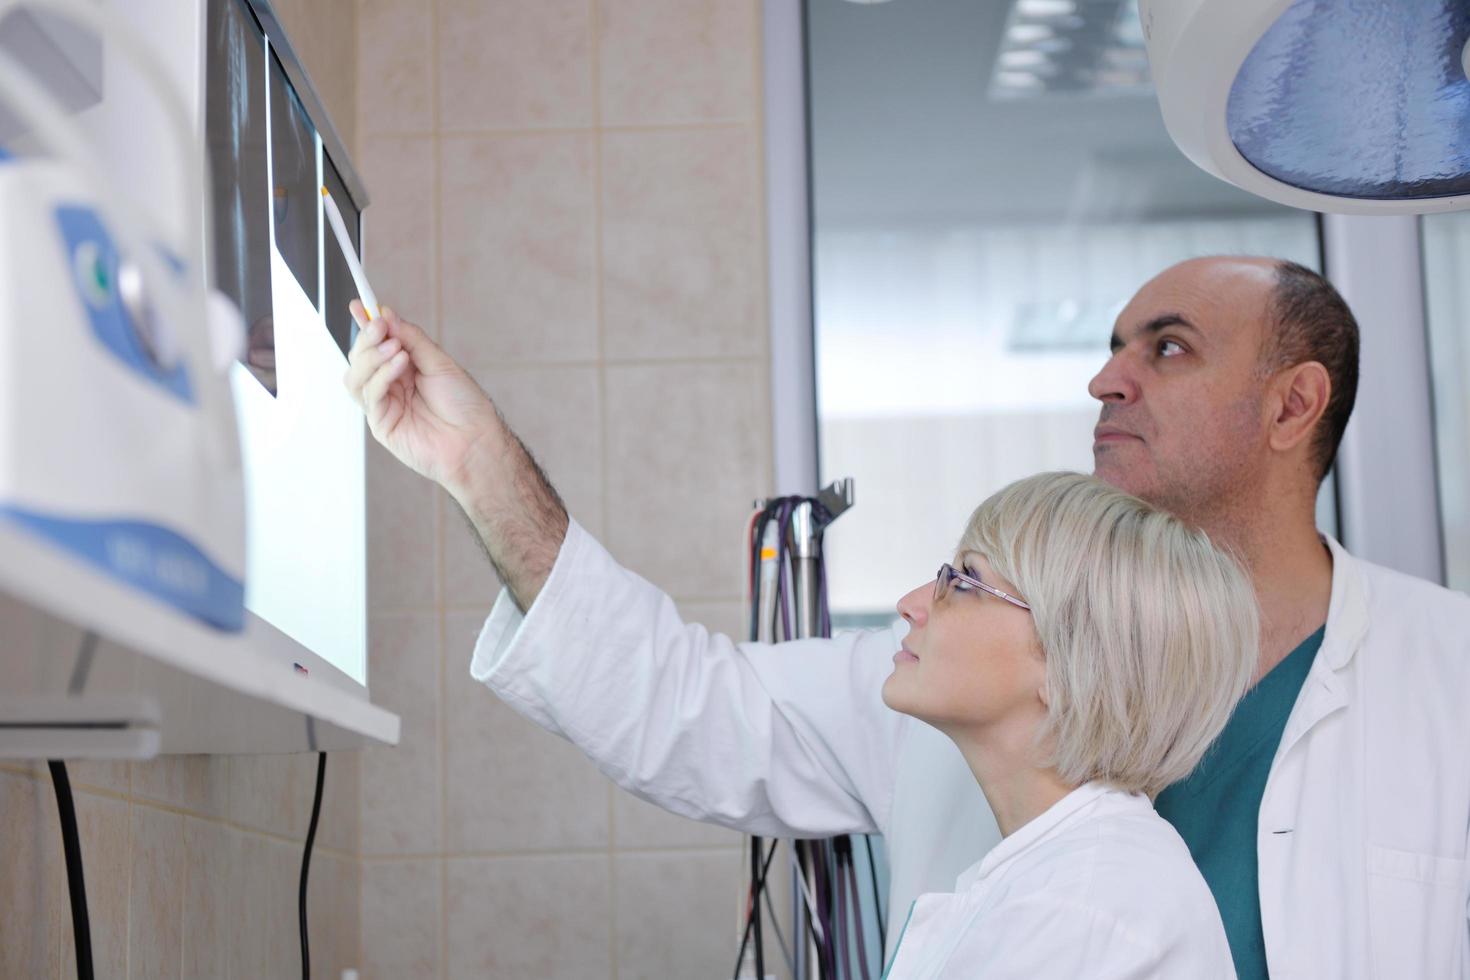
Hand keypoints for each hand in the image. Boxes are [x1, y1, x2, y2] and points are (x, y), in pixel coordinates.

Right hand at [342, 301, 499, 495]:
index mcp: (403, 369)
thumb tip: (386, 314)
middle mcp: (390, 385)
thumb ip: (412, 339)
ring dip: (372, 356)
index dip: (365, 324)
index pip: (376, 343)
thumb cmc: (465, 405)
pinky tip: (399, 364)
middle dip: (367, 338)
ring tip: (395, 347)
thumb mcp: (439, 362)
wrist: (476, 440)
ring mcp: (384, 405)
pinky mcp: (381, 424)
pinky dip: (382, 375)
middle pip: (360, 357)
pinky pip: (370, 394)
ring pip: (355, 376)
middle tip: (380, 325)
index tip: (359, 304)